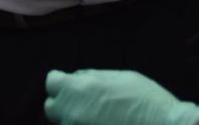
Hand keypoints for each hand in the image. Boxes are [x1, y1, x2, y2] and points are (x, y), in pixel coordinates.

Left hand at [44, 70, 198, 124]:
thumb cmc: (146, 100)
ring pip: (65, 124)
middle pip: (52, 107)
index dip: (62, 84)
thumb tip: (78, 78)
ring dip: (76, 120)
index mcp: (78, 88)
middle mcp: (72, 112)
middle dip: (65, 104)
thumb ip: (93, 77)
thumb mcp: (119, 77)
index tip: (72, 87)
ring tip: (98, 119)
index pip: (52, 83)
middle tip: (85, 106)